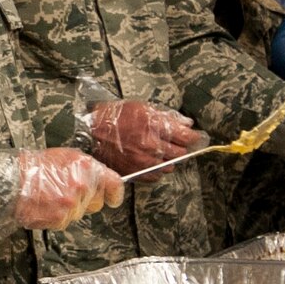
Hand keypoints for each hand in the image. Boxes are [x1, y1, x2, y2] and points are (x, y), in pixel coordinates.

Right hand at [0, 148, 125, 233]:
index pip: (114, 184)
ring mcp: (72, 204)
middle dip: (85, 201)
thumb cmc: (35, 166)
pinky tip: (45, 205)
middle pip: (96, 203)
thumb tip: (100, 181)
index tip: (113, 199)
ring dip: (68, 209)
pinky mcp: (60, 219)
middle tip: (65, 192)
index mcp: (86, 167)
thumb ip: (86, 169)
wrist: (11, 180)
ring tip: (50, 196)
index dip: (115, 194)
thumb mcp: (65, 156)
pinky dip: (56, 217)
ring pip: (79, 214)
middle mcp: (82, 186)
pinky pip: (65, 222)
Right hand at [79, 99, 207, 172]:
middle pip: (180, 153)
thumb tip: (186, 124)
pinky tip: (149, 160)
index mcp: (154, 125)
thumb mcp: (142, 108)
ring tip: (159, 152)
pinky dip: (156, 169)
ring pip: (170, 166)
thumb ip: (167, 116)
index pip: (186, 136)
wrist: (90, 132)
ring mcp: (143, 160)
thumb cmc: (115, 116)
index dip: (193, 136)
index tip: (194, 137)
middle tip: (175, 143)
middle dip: (181, 147)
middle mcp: (150, 145)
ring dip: (168, 160)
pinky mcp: (135, 171)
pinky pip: (156, 175)